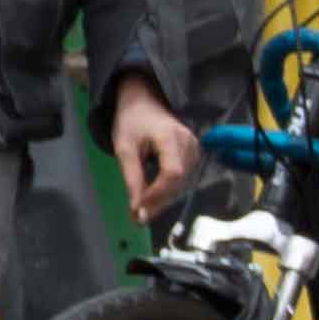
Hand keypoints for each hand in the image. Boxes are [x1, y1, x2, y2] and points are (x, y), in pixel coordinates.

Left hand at [103, 77, 201, 225]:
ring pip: (181, 185)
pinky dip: (166, 191)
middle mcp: (189, 143)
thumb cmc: (132, 122)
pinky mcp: (194, 155)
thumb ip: (132, 179)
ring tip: (141, 211)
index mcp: (171, 136)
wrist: (144, 101)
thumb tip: (137, 210)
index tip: (139, 209)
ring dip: (161, 200)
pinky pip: (182, 180)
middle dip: (157, 203)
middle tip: (136, 218)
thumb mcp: (124, 149)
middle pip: (178, 182)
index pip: (172, 172)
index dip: (157, 194)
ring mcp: (194, 149)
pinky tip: (152, 198)